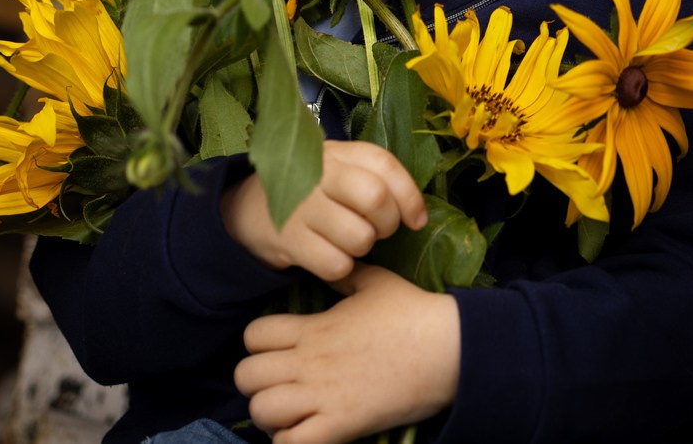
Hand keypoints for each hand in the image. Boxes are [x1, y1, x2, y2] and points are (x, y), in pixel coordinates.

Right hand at [221, 140, 426, 281]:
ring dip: (362, 248)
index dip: (409, 195)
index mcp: (336, 152)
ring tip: (347, 241)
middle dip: (387, 224)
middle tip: (377, 230)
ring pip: (360, 238)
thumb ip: (374, 177)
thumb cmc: (312, 191)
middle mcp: (318, 173)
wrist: (250, 209)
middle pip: (376, 199)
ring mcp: (301, 206)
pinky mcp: (288, 239)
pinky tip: (327, 254)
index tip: (416, 220)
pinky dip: (339, 267)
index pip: (384, 165)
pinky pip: (336, 264)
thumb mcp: (338, 170)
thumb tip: (417, 214)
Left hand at [235, 261, 460, 443]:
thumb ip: (343, 276)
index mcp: (314, 326)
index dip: (256, 344)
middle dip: (254, 383)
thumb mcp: (373, 281)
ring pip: (262, 411)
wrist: (446, 347)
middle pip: (246, 375)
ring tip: (287, 414)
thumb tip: (331, 266)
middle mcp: (310, 361)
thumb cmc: (411, 311)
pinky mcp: (342, 426)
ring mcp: (323, 395)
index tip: (274, 350)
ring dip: (268, 416)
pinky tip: (304, 433)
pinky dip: (288, 443)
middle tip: (276, 385)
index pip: (253, 334)